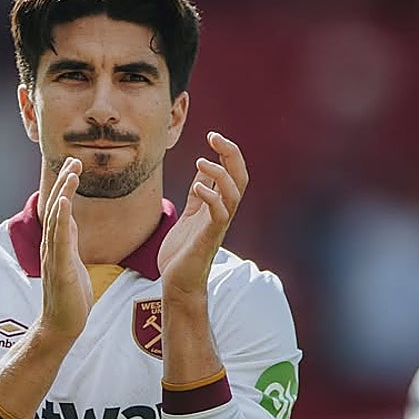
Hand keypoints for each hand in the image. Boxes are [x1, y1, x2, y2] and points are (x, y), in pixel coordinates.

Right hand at [37, 157, 92, 340]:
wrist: (61, 325)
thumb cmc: (70, 297)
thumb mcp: (73, 260)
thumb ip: (69, 240)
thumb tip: (69, 220)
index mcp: (58, 243)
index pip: (61, 208)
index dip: (66, 186)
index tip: (74, 165)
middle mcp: (52, 245)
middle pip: (57, 207)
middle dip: (65, 182)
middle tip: (73, 159)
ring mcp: (54, 256)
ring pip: (57, 218)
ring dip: (64, 193)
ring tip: (71, 172)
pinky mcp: (60, 268)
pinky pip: (59, 240)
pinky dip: (60, 219)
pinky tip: (63, 202)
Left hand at [158, 131, 247, 297]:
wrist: (178, 282)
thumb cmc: (183, 251)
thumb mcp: (191, 213)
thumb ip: (200, 192)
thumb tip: (205, 167)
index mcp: (219, 206)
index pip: (233, 173)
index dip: (227, 153)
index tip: (213, 136)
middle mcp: (223, 214)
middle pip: (240, 178)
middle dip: (232, 155)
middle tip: (215, 137)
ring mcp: (217, 226)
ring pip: (234, 194)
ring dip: (220, 174)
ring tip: (201, 161)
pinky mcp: (208, 238)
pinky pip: (218, 215)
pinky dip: (211, 198)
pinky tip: (197, 188)